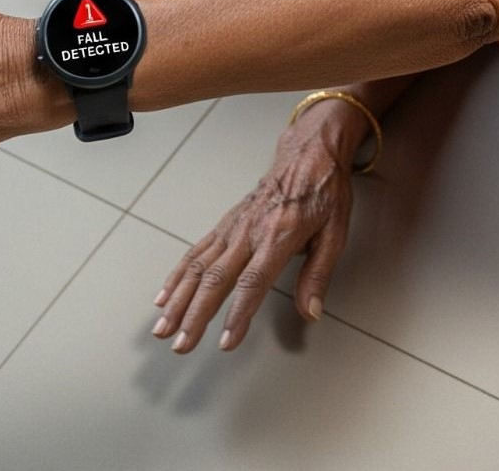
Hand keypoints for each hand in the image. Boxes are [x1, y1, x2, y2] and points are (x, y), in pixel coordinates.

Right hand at [151, 107, 355, 352]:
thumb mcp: (335, 232)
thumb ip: (319, 274)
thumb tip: (311, 311)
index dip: (238, 314)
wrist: (308, 153)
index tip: (227, 341)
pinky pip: (196, 251)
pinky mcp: (224, 224)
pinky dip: (177, 276)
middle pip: (216, 279)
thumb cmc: (324, 192)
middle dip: (195, 315)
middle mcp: (249, 231)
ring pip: (198, 267)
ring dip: (178, 300)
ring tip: (163, 327)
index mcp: (279, 235)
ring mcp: (233, 227)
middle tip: (182, 344)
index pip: (254, 282)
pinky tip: (164, 296)